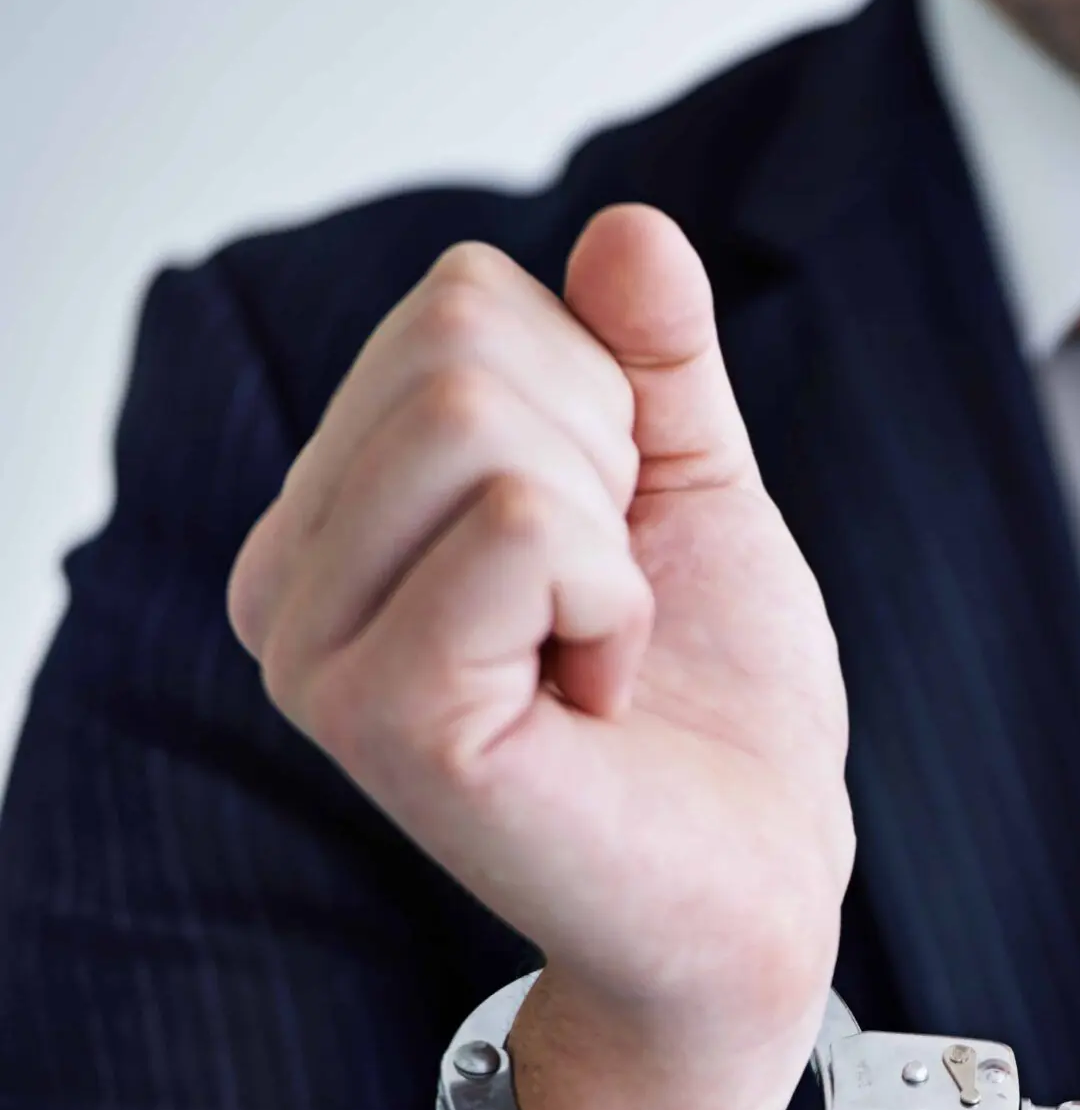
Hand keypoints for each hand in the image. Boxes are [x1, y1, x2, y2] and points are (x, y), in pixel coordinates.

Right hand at [230, 205, 851, 1109]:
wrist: (758, 881)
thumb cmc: (716, 707)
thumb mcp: (693, 494)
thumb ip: (653, 361)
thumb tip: (629, 227)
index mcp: (341, 509)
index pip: (462, 303)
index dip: (604, 404)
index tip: (615, 545)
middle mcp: (291, 575)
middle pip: (460, 344)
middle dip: (609, 458)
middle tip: (613, 604)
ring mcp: (318, 650)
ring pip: (480, 424)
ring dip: (610, 538)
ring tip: (600, 654)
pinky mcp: (384, 717)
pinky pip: (521, 530)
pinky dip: (615, 600)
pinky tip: (598, 698)